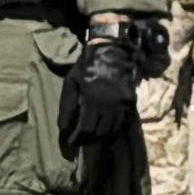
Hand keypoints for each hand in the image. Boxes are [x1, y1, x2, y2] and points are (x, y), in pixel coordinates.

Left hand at [59, 20, 144, 157]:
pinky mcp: (130, 103)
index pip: (86, 128)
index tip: (72, 142)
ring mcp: (122, 105)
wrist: (111, 52)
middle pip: (100, 132)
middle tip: (82, 140)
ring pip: (113, 130)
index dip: (78, 138)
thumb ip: (66, 106)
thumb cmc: (87, 67)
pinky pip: (124, 124)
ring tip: (94, 137)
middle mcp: (109, 105)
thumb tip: (63, 128)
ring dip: (103, 137)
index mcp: (92, 100)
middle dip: (90, 139)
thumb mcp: (71, 83)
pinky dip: (116, 131)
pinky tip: (108, 131)